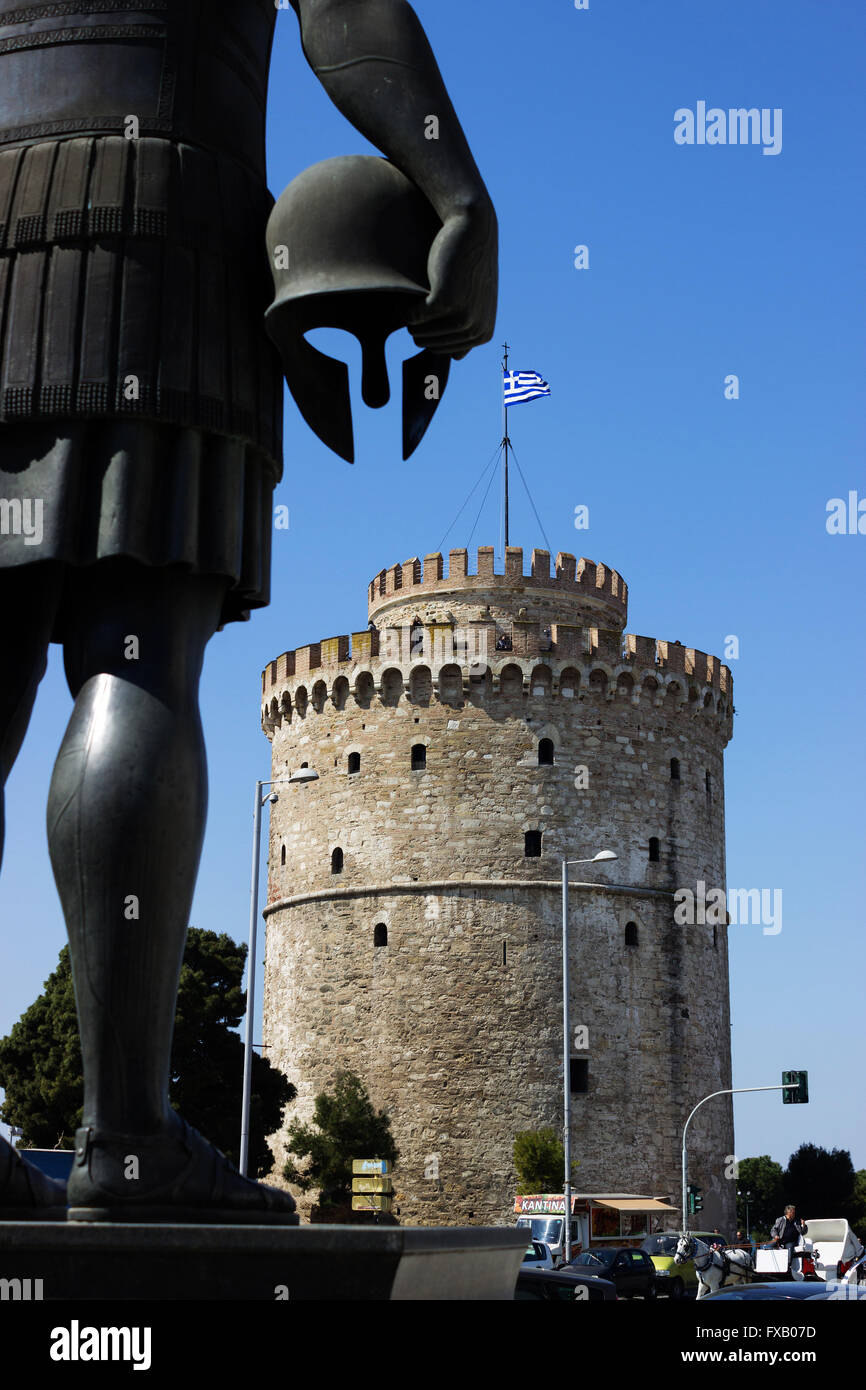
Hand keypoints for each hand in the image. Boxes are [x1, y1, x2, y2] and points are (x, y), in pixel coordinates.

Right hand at [407, 200, 497, 359]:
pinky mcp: (445, 301)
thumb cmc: (469, 263)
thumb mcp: (474, 301)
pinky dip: (407, 308)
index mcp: (483, 334)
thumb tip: (457, 359)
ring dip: (412, 319)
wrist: (473, 226)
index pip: (444, 351)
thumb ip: (467, 328)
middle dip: (420, 327)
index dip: (431, 333)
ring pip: (421, 334)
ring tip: (415, 298)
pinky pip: (414, 317)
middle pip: (430, 344)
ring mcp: (462, 317)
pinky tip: (411, 293)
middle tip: (420, 301)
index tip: (432, 309)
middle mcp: (475, 330)